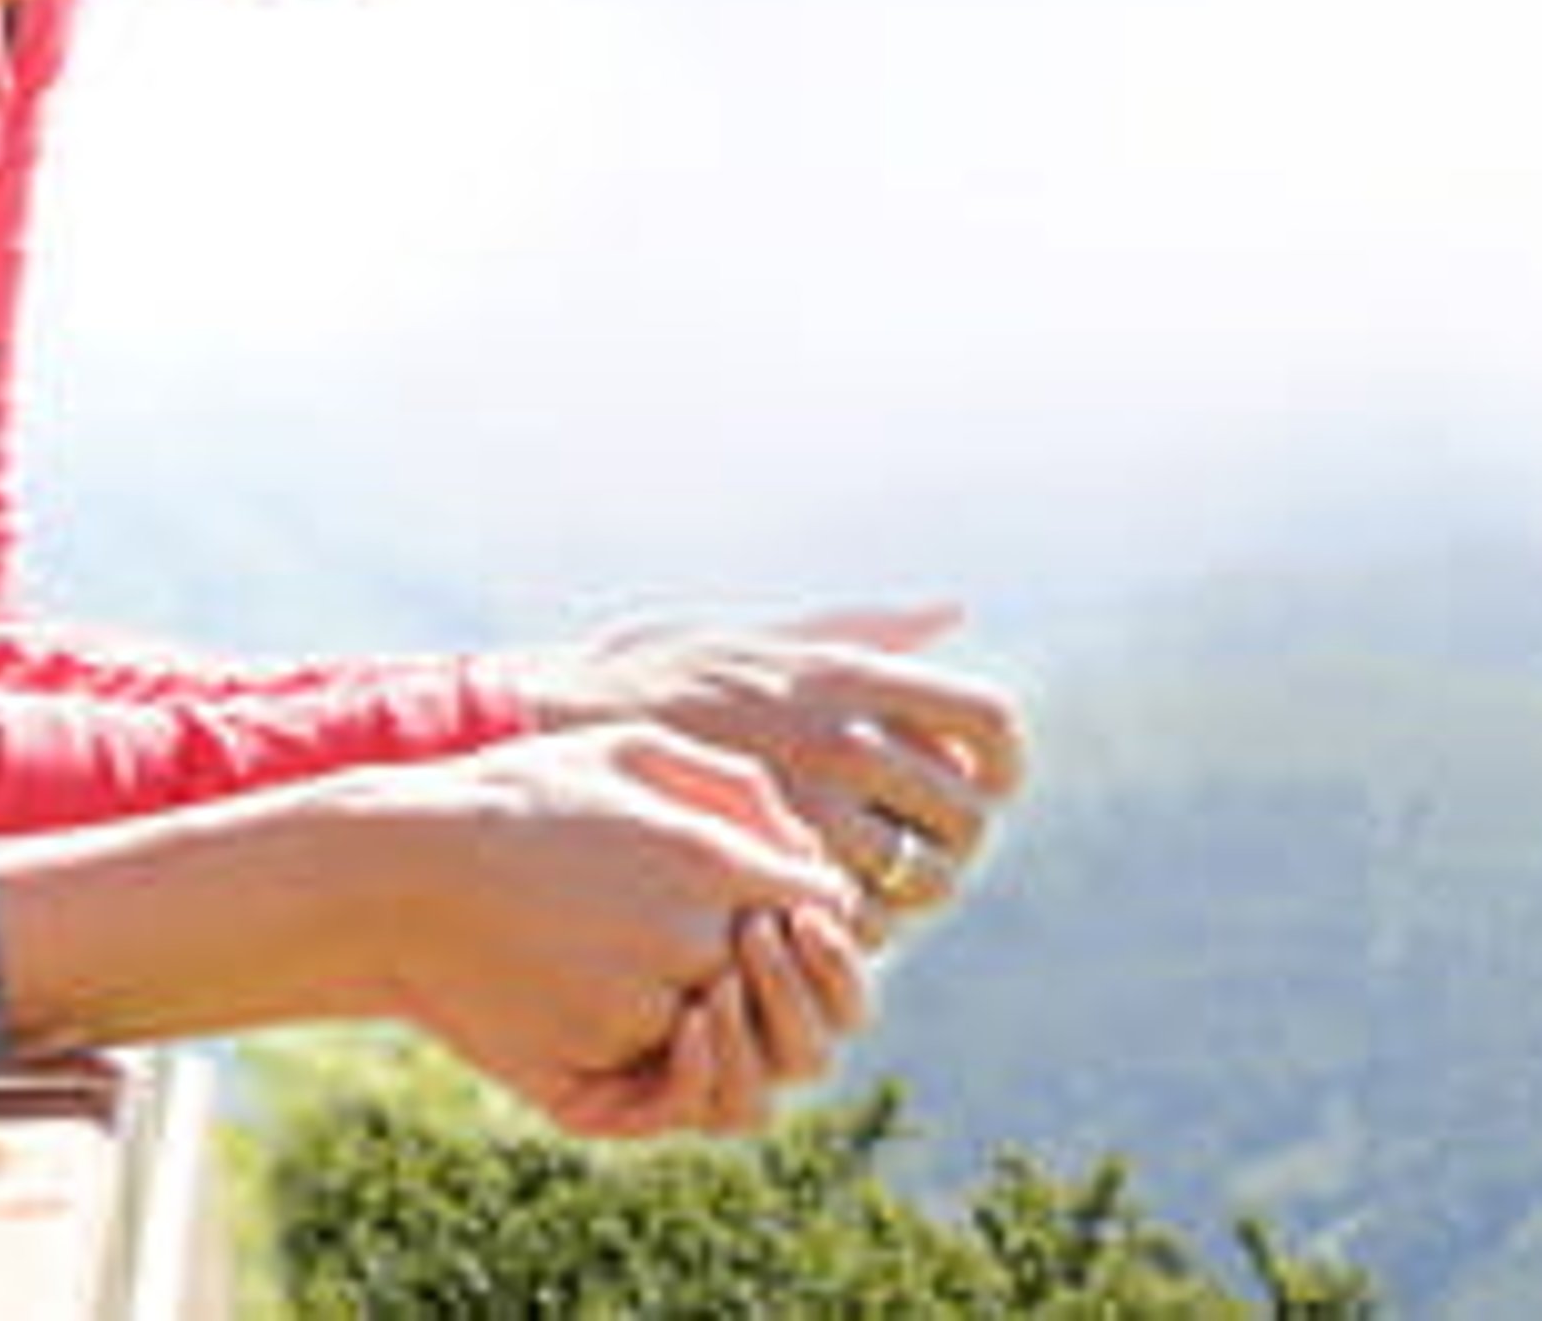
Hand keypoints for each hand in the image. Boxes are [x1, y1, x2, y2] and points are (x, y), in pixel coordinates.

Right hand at [361, 727, 857, 1133]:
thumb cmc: (518, 796)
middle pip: (792, 979)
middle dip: (782, 966)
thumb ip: (732, 786)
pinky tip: (656, 1022)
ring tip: (693, 987)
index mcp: (708, 859)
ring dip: (738, 1023)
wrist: (401, 872)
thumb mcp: (628, 749)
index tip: (781, 898)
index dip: (815, 907)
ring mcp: (644, 1009)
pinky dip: (682, 1064)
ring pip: (743, 1042)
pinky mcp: (598, 1061)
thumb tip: (805, 845)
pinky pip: (678, 1084)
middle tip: (741, 945)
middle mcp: (689, 940)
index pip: (826, 904)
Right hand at [506, 603, 1027, 919]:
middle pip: (968, 817)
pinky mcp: (765, 876)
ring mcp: (806, 809)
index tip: (979, 786)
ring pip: (917, 880)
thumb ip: (859, 629)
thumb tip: (951, 611)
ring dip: (902, 895)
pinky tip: (802, 911)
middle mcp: (841, 736)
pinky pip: (850, 924)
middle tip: (913, 854)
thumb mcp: (757, 636)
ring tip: (858, 888)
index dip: (1000, 767)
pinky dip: (843, 931)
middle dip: (952, 844)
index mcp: (848, 675)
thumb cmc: (652, 680)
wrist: (541, 733)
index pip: (990, 725)